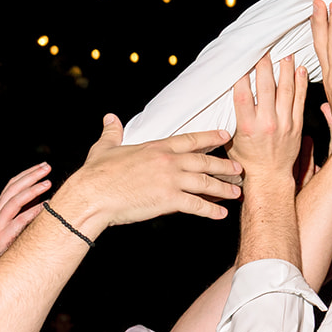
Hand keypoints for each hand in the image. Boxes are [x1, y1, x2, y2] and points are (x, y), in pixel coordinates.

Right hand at [0, 162, 51, 275]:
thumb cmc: (3, 248)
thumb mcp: (10, 226)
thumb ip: (22, 211)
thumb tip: (43, 197)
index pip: (11, 185)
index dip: (27, 173)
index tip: (42, 165)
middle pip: (12, 189)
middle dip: (31, 176)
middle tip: (47, 167)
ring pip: (14, 202)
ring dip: (32, 190)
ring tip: (48, 182)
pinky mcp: (3, 239)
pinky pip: (19, 222)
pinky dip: (32, 212)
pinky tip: (45, 205)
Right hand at [53, 116, 241, 231]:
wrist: (92, 195)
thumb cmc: (96, 173)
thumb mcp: (104, 148)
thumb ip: (112, 132)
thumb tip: (110, 118)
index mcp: (156, 147)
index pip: (190, 139)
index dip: (210, 137)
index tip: (225, 136)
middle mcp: (168, 161)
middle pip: (204, 161)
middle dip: (224, 165)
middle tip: (239, 169)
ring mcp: (170, 180)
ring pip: (205, 182)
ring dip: (223, 188)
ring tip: (236, 192)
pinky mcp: (168, 200)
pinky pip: (196, 205)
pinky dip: (210, 210)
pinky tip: (221, 214)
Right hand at [228, 54, 307, 181]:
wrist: (270, 177)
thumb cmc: (247, 160)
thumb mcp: (231, 142)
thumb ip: (229, 120)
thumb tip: (220, 100)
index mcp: (247, 127)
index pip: (243, 95)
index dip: (243, 76)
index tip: (242, 60)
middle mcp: (267, 123)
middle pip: (266, 88)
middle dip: (265, 66)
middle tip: (264, 49)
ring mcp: (284, 124)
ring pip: (286, 90)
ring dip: (286, 70)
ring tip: (285, 54)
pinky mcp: (297, 125)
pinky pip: (300, 100)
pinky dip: (301, 83)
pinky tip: (300, 70)